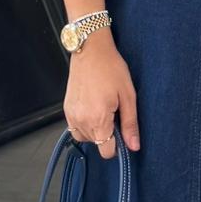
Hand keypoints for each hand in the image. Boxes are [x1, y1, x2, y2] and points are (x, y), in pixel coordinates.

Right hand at [63, 29, 139, 158]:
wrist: (90, 50)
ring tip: (103, 109)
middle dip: (106, 133)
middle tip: (113, 112)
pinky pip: (75, 128)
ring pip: (85, 137)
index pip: (106, 151)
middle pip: (96, 144)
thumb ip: (130, 124)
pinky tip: (93, 108)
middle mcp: (81, 120)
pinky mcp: (66, 109)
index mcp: (98, 119)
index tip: (121, 132)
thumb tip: (134, 146)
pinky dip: (85, 124)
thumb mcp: (128, 95)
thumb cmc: (110, 68)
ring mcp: (71, 115)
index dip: (116, 145)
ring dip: (95, 130)